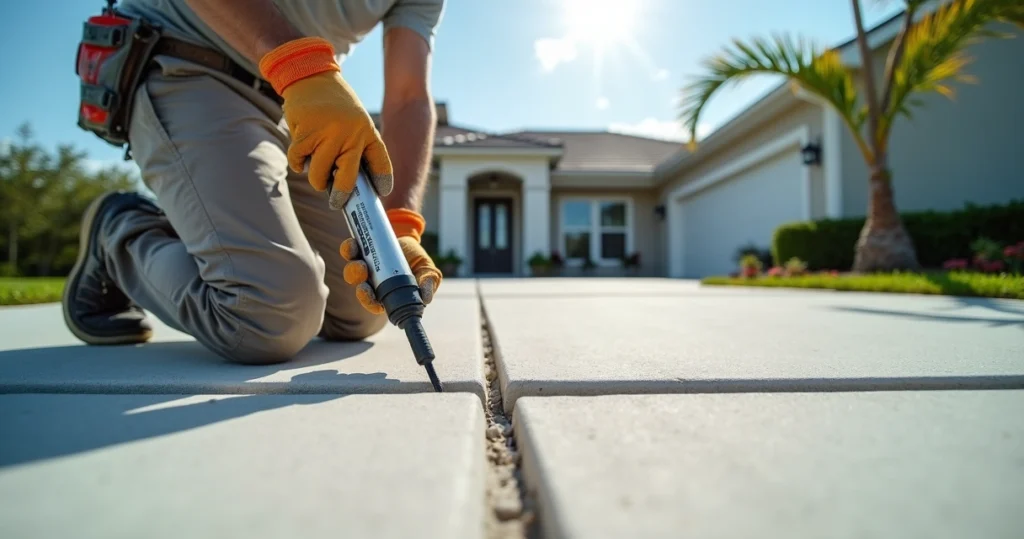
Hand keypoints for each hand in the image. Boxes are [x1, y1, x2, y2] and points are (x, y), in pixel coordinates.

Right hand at [258, 37, 392, 205]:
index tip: (381, 193)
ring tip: (317, 174)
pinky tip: (301, 155)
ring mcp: (328, 134)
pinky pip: (299, 162)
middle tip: (337, 203)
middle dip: (341, 196)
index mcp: (367, 131)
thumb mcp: (354, 121)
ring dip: (316, 179)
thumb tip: (346, 185)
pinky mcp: (305, 133)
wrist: (311, 75)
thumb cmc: (335, 104)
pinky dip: (298, 162)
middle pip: (347, 179)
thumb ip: (354, 147)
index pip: (380, 162)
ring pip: (319, 175)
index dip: (382, 181)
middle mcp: (351, 134)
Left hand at [339, 208, 440, 314]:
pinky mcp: (358, 251)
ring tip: (361, 262)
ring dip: (353, 268)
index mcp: (386, 293)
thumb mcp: (427, 270)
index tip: (368, 294)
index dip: (368, 301)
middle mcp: (372, 283)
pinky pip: (348, 252)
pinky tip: (354, 244)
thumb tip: (427, 299)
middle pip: (360, 290)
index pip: (374, 304)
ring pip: (352, 272)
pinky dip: (349, 249)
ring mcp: (363, 267)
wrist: (408, 237)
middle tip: (363, 283)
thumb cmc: (417, 259)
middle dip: (359, 286)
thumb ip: (428, 283)